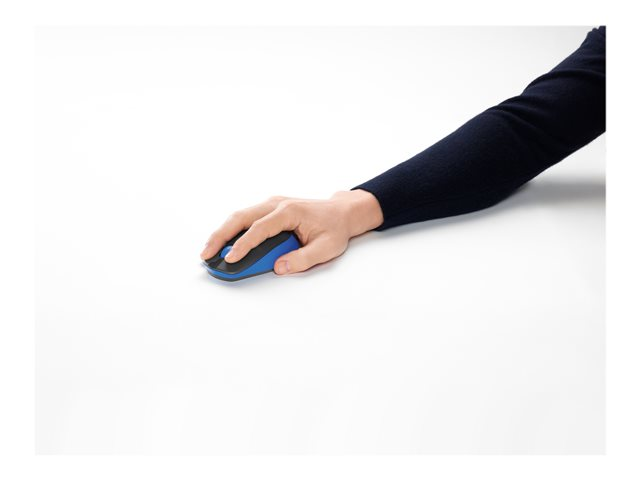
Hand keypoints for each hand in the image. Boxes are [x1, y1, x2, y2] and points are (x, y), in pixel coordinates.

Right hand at [200, 190, 382, 274]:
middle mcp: (276, 204)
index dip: (243, 245)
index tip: (230, 259)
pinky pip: (246, 218)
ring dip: (222, 232)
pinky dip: (231, 230)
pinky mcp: (269, 209)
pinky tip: (222, 243)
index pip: (259, 228)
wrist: (341, 212)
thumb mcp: (326, 248)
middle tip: (205, 255)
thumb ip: (302, 259)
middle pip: (240, 217)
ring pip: (239, 215)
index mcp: (289, 211)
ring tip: (207, 251)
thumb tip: (279, 268)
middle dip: (220, 236)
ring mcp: (271, 204)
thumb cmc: (335, 229)